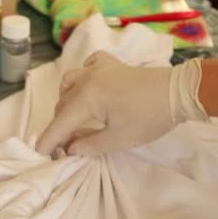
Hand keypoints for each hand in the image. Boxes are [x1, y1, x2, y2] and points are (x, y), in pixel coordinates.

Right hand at [36, 51, 207, 156]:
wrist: (178, 93)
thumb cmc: (149, 118)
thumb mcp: (118, 139)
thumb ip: (89, 145)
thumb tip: (69, 149)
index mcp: (86, 97)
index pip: (60, 122)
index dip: (49, 140)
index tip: (38, 153)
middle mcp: (86, 79)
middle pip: (62, 104)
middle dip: (59, 125)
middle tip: (63, 144)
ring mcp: (98, 69)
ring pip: (69, 82)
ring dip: (65, 101)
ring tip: (73, 117)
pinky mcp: (112, 65)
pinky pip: (87, 67)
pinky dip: (82, 77)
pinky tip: (89, 87)